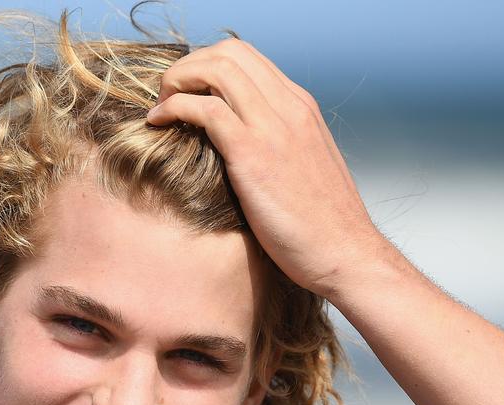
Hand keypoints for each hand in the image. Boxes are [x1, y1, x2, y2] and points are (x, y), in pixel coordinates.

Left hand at [146, 38, 381, 298]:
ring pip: (216, 69)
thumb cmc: (322, 225)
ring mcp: (273, 127)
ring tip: (161, 107)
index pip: (248, 58)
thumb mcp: (305, 169)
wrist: (345, 253)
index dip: (208, 66)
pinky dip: (173, 107)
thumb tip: (245, 146)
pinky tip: (158, 123)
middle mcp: (289, 107)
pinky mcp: (254, 153)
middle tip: (169, 97)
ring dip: (178, 80)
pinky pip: (204, 108)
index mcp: (301, 107)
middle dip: (189, 66)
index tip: (187, 93)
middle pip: (229, 52)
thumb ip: (280, 146)